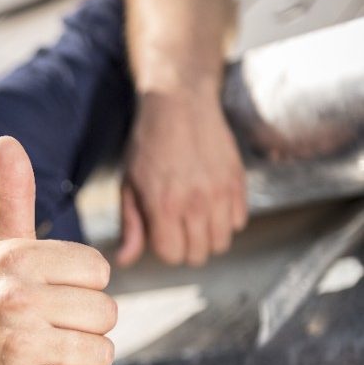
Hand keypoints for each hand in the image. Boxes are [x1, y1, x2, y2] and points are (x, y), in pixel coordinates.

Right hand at [0, 136, 116, 364]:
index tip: (47, 294)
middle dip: (82, 327)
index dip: (80, 287)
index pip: (100, 271)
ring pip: (100, 353)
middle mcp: (16, 298)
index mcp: (18, 259)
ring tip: (40, 354)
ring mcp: (18, 346)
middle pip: (106, 313)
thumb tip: (7, 140)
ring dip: (76, 360)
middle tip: (43, 330)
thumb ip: (13, 194)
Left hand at [116, 90, 247, 267]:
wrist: (179, 104)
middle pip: (198, 255)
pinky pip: (238, 222)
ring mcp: (221, 192)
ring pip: (222, 243)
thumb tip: (124, 260)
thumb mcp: (129, 184)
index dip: (163, 249)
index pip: (171, 255)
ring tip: (193, 218)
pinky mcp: (238, 181)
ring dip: (206, 238)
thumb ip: (131, 225)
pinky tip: (210, 204)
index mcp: (164, 204)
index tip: (158, 232)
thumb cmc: (148, 144)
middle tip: (176, 227)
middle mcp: (196, 202)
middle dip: (184, 247)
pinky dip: (225, 220)